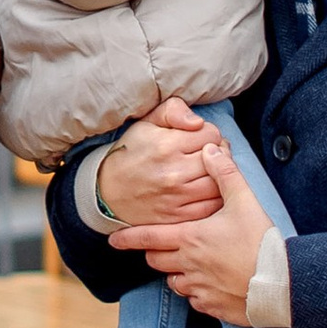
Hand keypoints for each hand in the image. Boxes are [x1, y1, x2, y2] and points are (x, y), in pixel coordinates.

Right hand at [91, 97, 222, 226]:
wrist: (106, 192)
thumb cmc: (130, 153)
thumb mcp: (146, 123)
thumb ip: (173, 110)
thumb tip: (198, 122)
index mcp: (166, 145)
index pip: (211, 135)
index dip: (210, 134)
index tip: (201, 139)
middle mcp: (173, 172)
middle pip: (220, 160)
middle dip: (219, 154)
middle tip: (208, 155)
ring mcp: (177, 197)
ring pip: (219, 184)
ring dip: (220, 177)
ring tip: (209, 172)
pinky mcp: (178, 217)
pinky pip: (210, 207)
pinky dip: (214, 198)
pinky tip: (205, 190)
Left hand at [110, 124, 271, 325]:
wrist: (282, 283)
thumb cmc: (262, 241)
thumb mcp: (245, 201)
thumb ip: (225, 174)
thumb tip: (210, 150)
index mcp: (191, 238)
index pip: (148, 237)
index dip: (128, 238)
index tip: (113, 240)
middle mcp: (188, 265)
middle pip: (156, 260)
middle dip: (155, 252)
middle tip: (163, 246)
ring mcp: (199, 288)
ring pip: (172, 282)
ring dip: (175, 272)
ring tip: (190, 264)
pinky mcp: (212, 307)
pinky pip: (193, 300)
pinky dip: (195, 291)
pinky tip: (208, 283)